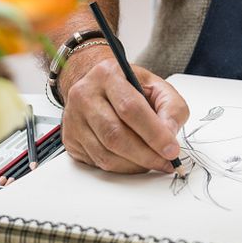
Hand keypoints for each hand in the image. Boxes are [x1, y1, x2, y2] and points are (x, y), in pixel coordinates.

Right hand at [61, 52, 188, 173]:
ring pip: (105, 153)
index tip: (172, 149)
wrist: (97, 85)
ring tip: (152, 162)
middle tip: (166, 162)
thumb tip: (170, 134)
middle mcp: (85, 95)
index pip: (131, 108)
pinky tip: (134, 161)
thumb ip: (171, 107)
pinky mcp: (70, 139)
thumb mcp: (156, 86)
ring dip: (134, 165)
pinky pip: (97, 162)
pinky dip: (120, 168)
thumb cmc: (129, 86)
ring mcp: (73, 118)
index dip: (154, 133)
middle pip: (115, 134)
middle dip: (145, 154)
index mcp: (107, 74)